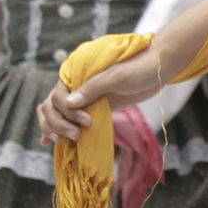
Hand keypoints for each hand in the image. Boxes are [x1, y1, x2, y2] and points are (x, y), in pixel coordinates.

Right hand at [36, 50, 165, 144]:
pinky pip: (71, 119)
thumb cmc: (139, 67)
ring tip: (61, 141)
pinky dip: (59, 129)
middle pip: (52, 107)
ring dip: (55, 128)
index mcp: (76, 74)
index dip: (67, 112)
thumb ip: (93, 89)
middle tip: (76, 135)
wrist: (157, 68)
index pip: (58, 97)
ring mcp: (83, 98)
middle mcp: (76, 86)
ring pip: (56, 114)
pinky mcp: (93, 107)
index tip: (86, 121)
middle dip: (58, 123)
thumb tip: (69, 104)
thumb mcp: (117, 76)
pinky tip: (50, 141)